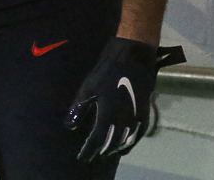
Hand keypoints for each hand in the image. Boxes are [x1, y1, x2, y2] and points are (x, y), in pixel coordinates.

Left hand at [65, 37, 184, 160]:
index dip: (89, 149)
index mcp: (108, 114)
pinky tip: (127, 145)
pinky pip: (139, 133)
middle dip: (102, 150)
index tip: (82, 156)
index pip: (98, 139)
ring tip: (107, 153)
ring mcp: (136, 116)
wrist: (132, 58)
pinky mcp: (144, 111)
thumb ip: (79, 108)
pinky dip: (132, 142)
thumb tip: (69, 125)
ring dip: (116, 148)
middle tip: (93, 156)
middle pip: (113, 142)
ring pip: (127, 140)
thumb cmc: (107, 70)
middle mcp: (123, 119)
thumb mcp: (88, 88)